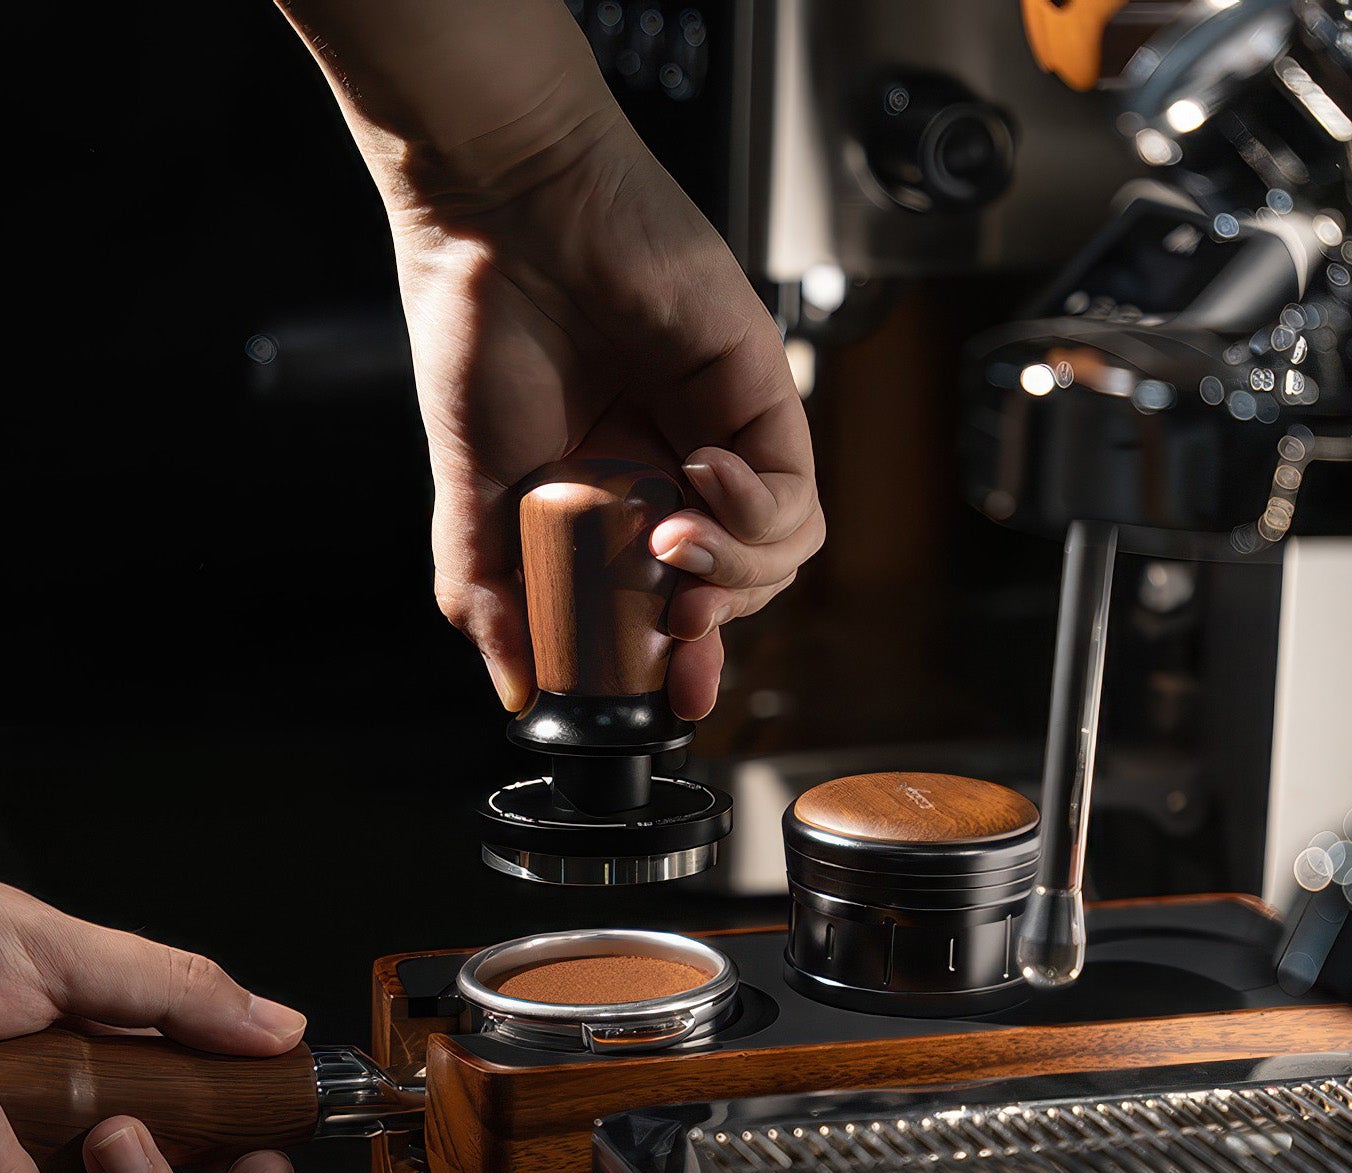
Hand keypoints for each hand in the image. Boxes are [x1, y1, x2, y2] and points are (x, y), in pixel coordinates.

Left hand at [0, 884, 302, 1172]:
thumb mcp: (51, 947)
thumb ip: (175, 988)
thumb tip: (278, 1026)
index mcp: (113, 1050)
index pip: (214, 1111)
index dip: (254, 1142)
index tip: (265, 1157)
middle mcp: (74, 1120)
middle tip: (131, 1140)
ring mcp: (21, 1171)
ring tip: (47, 1128)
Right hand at [389, 113, 824, 719]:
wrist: (501, 218)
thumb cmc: (479, 330)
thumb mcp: (476, 491)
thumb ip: (495, 593)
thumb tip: (515, 687)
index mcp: (607, 507)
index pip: (666, 608)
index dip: (677, 664)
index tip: (670, 697)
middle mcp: (671, 480)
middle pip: (731, 594)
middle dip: (709, 630)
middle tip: (672, 628)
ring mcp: (723, 444)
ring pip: (777, 557)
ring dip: (733, 571)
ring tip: (671, 539)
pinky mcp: (765, 402)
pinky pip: (796, 498)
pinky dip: (757, 510)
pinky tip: (703, 477)